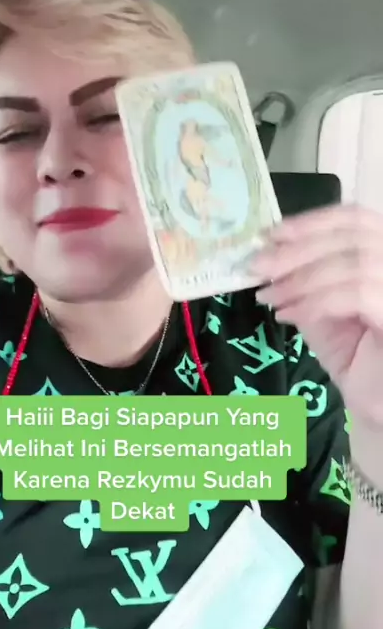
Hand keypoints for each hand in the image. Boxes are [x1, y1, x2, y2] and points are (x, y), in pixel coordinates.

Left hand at [251, 204, 382, 474]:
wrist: (378, 409)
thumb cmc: (360, 361)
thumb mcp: (323, 311)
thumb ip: (306, 280)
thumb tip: (269, 257)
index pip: (356, 219)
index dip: (313, 221)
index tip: (272, 234)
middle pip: (354, 236)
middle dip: (298, 249)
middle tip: (258, 266)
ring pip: (354, 263)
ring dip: (301, 278)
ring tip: (270, 297)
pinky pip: (357, 294)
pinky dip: (316, 300)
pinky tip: (290, 314)